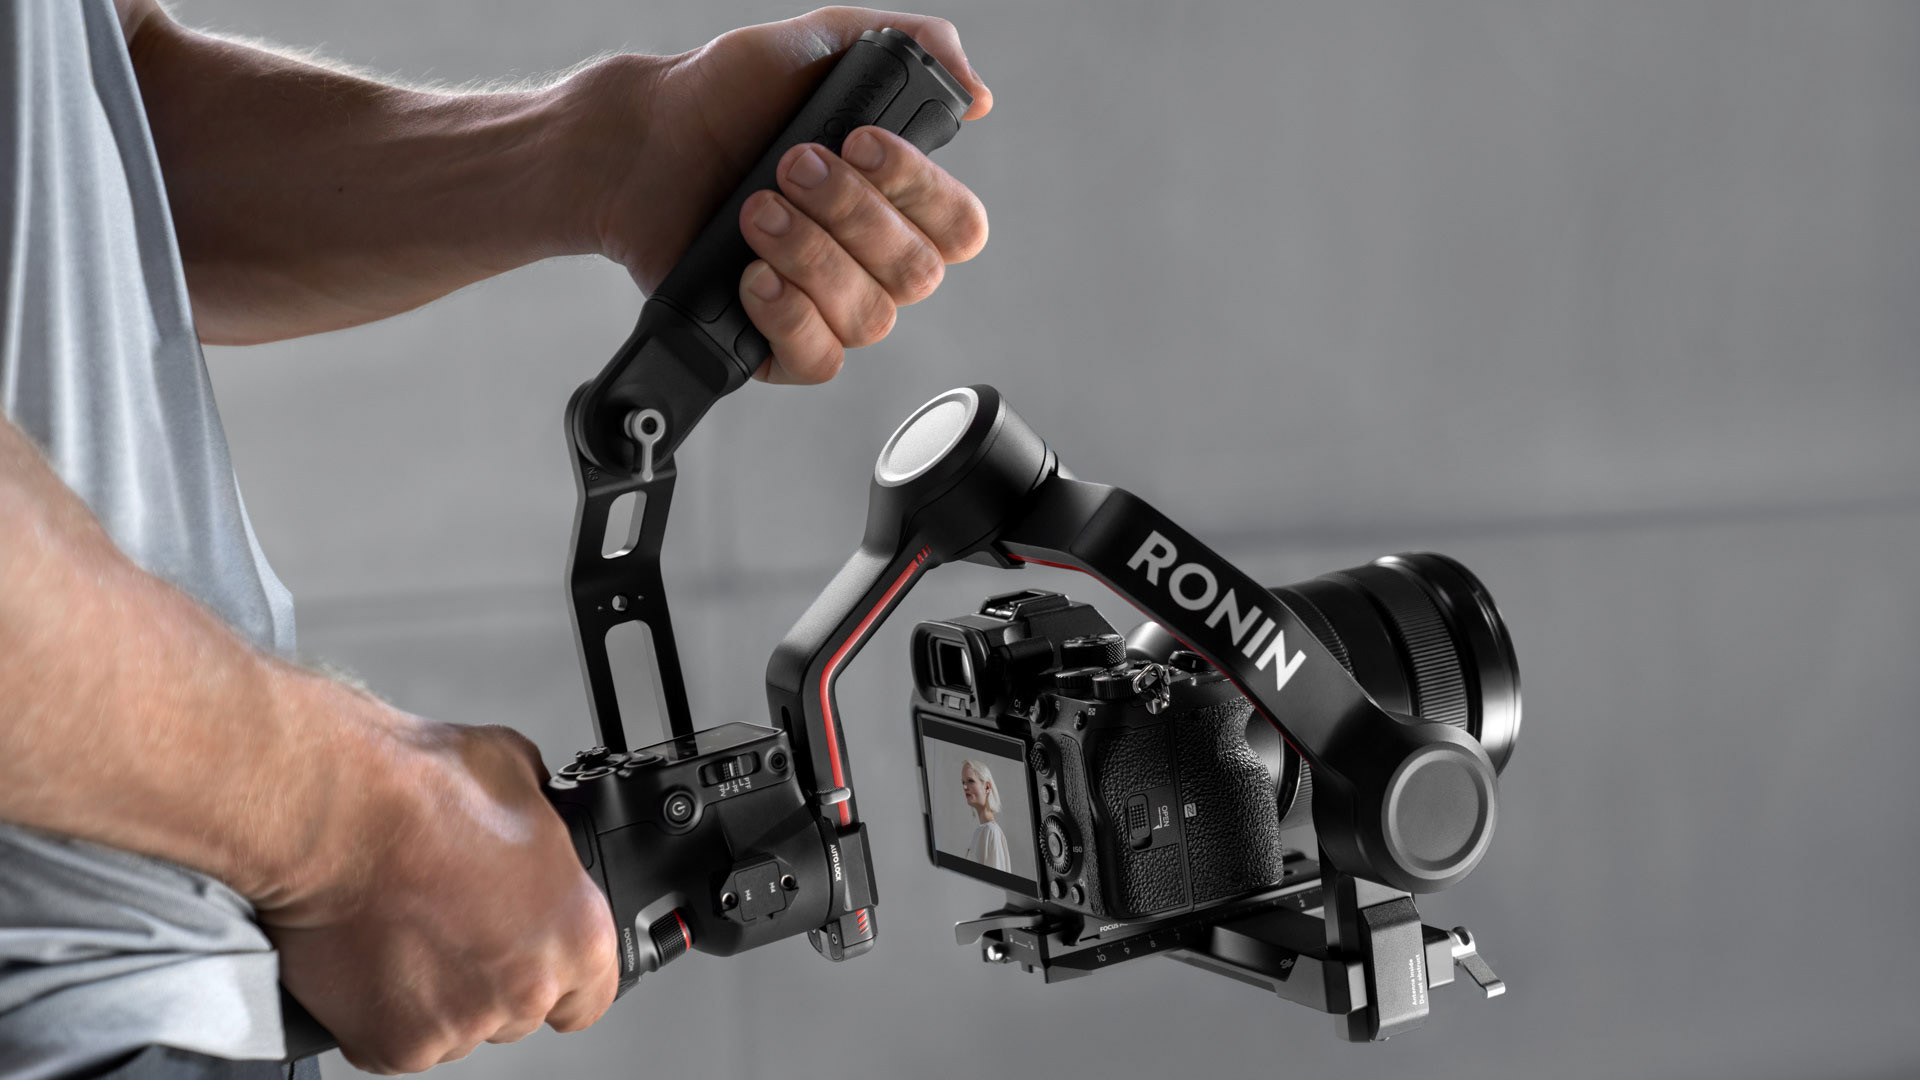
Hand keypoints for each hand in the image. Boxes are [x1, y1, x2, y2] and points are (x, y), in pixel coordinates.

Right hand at [260, 698, 616, 1073]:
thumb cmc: (421, 792)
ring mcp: (458, 1024)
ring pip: (456, 1028)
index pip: (589, 996)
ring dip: (436, 995)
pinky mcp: (392, 1044)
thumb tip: (537, 809)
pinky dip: (381, 1012)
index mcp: (575, 935)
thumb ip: (542, 820)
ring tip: (404, 932)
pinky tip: (371, 955)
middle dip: (490, 977)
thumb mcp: (521, 776)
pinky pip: (394, 1042)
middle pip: (517, 1011)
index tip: (534, 960)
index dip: (560, 978)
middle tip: (452, 926)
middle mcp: (526, 989)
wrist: (334, 815)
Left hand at [584, 7, 992, 382]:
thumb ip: (908, 46)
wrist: (639, 141)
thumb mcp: (816, 43)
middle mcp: (873, 262)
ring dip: (811, 255)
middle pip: (918, 274)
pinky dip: (790, 317)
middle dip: (850, 214)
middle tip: (786, 167)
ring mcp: (827, 307)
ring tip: (753, 210)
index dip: (919, 189)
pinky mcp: (776, 345)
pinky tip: (752, 276)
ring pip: (869, 317)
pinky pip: (819, 362)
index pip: (960, 226)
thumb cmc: (725, 95)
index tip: (856, 142)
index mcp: (897, 203)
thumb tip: (978, 96)